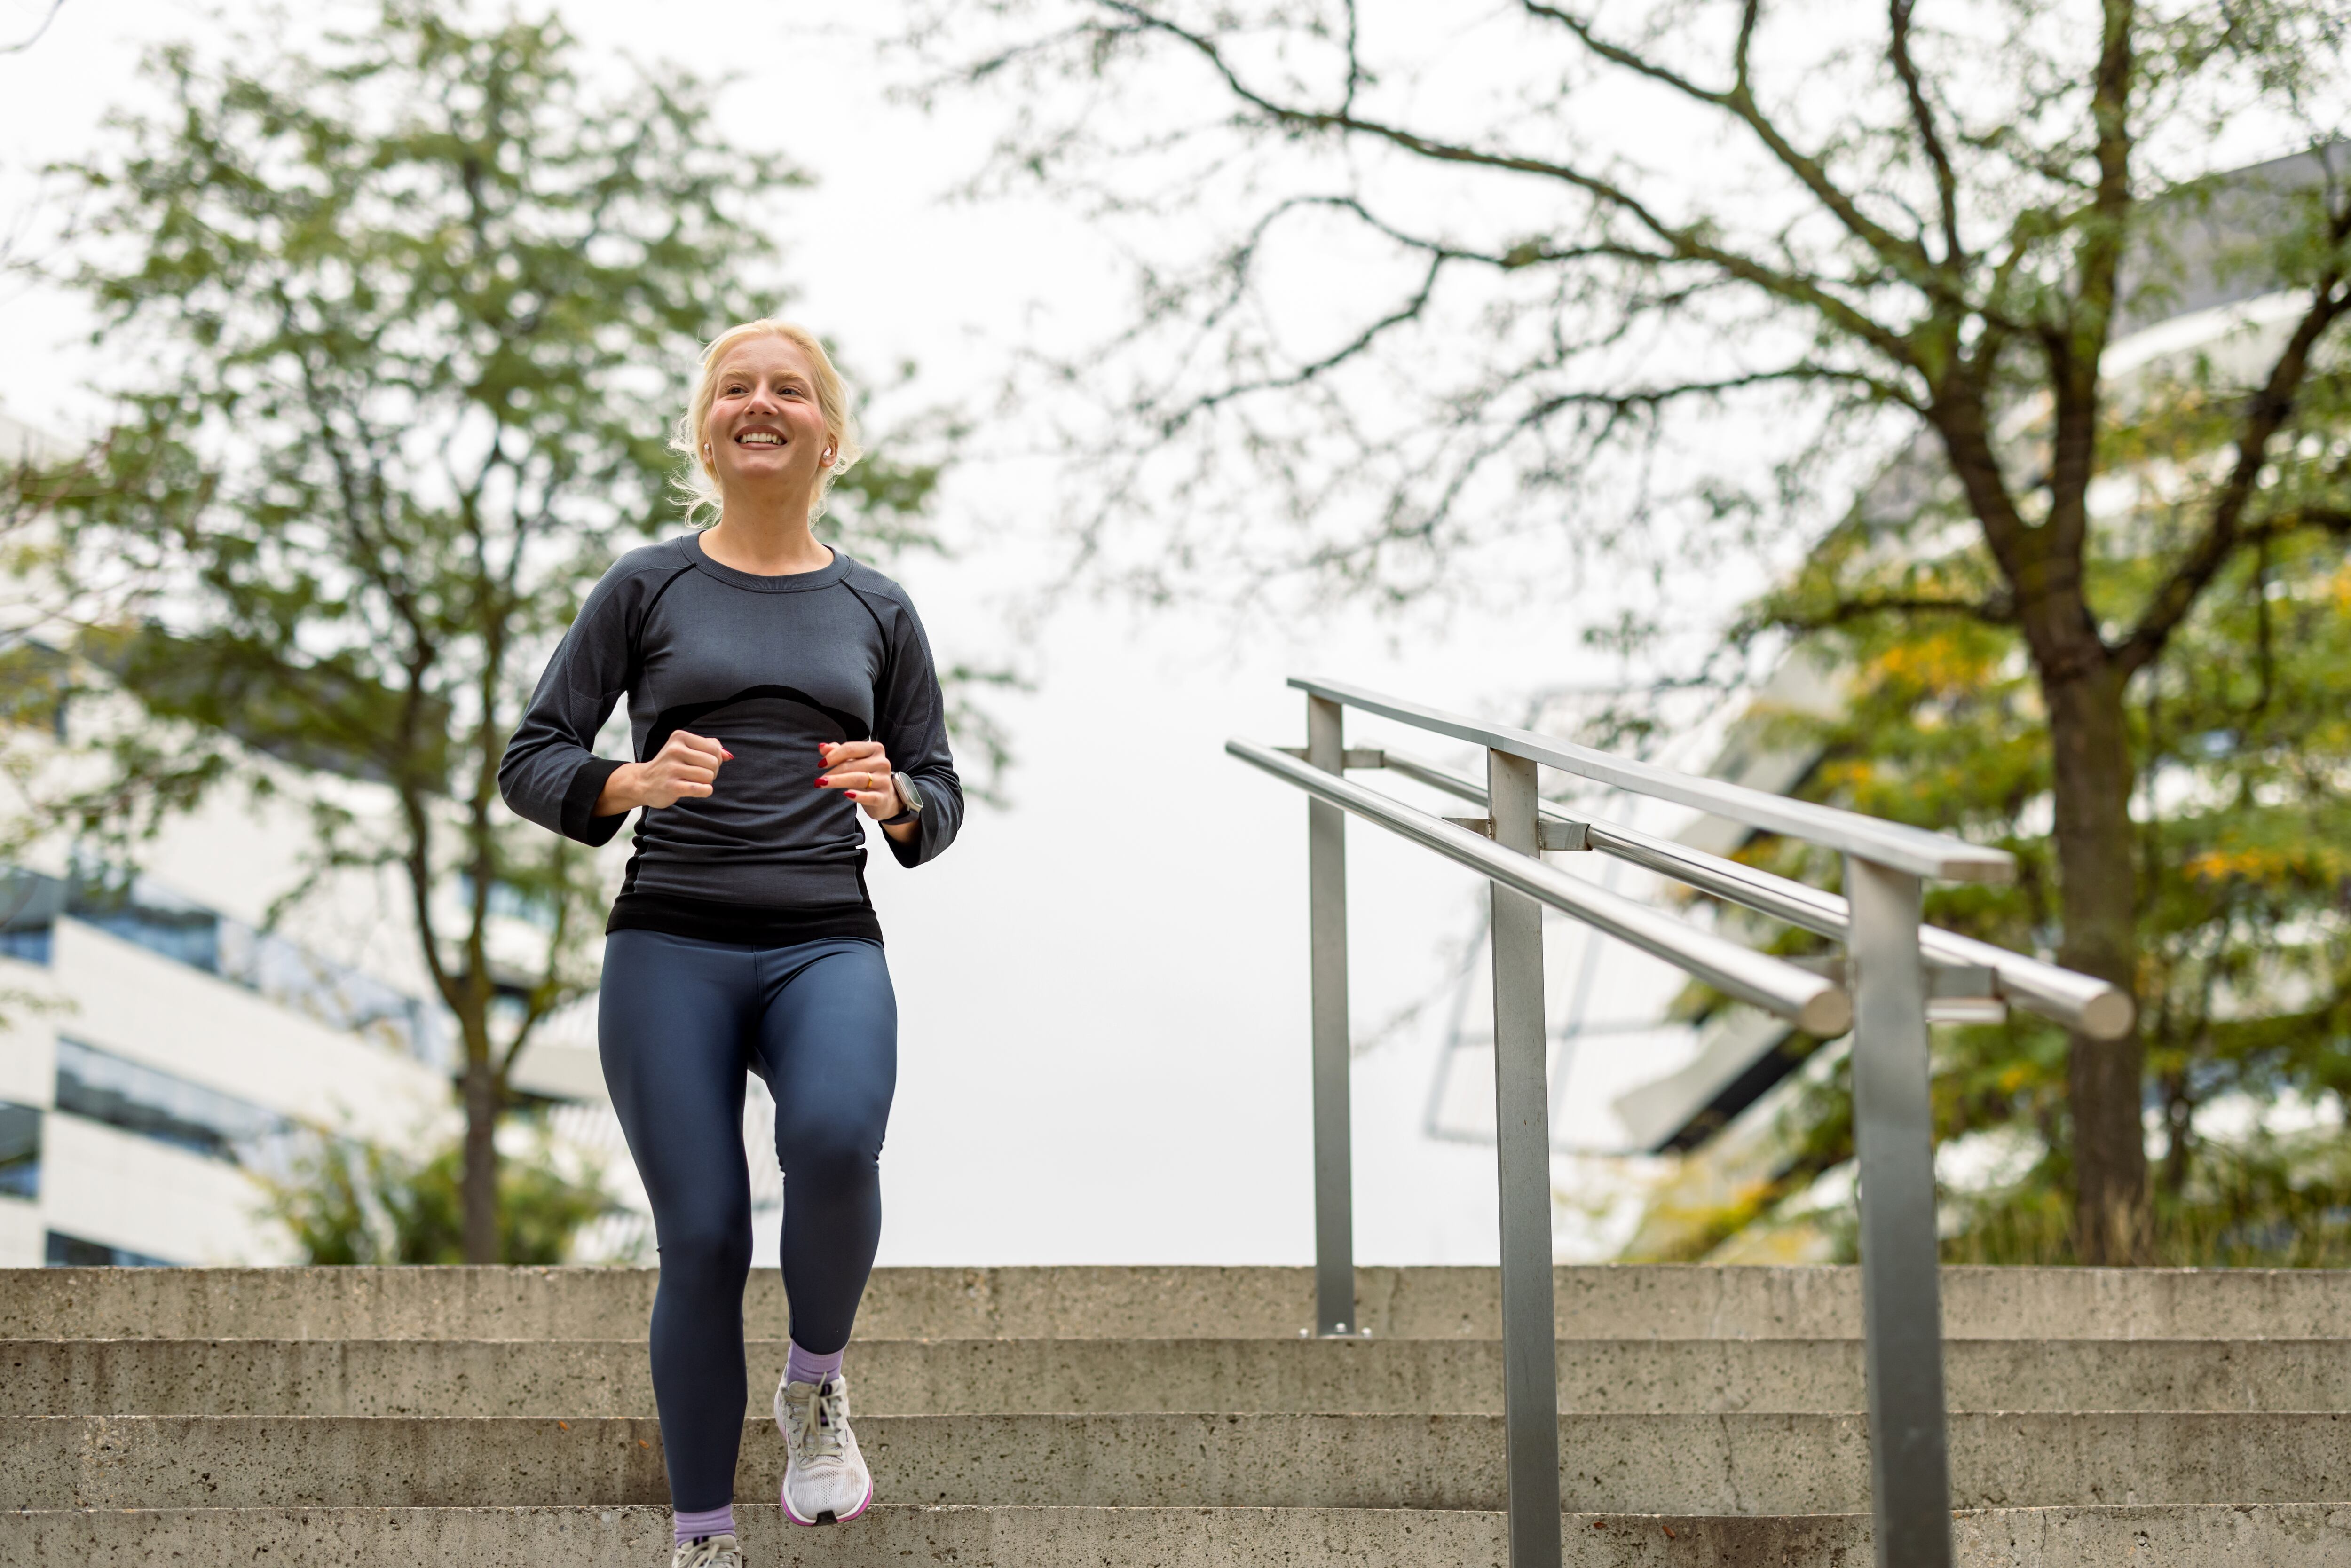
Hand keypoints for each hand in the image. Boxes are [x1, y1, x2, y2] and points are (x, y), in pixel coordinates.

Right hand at [597, 730, 730, 813]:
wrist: (643, 782)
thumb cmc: (671, 765)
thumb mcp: (686, 749)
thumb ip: (709, 747)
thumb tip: (728, 755)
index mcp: (680, 737)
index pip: (714, 748)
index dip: (715, 758)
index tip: (703, 763)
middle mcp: (675, 750)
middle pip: (714, 763)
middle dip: (712, 771)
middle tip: (698, 775)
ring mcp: (672, 769)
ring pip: (709, 776)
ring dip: (706, 782)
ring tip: (693, 781)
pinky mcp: (672, 787)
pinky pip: (702, 789)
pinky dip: (705, 791)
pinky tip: (697, 789)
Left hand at [816, 740, 901, 819]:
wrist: (885, 796)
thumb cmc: (867, 775)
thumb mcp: (854, 761)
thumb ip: (838, 752)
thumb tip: (822, 747)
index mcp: (876, 749)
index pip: (851, 748)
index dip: (833, 756)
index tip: (821, 764)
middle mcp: (882, 762)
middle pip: (852, 765)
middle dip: (833, 771)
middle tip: (819, 780)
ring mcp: (884, 780)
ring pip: (858, 779)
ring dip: (838, 781)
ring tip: (822, 784)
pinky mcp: (883, 797)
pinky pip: (869, 796)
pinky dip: (857, 796)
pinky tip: (846, 794)